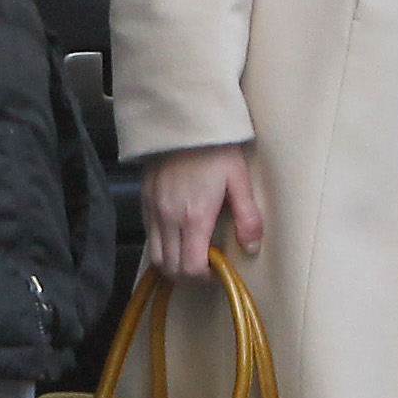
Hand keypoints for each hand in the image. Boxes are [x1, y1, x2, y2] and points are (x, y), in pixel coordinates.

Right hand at [141, 144, 262, 278]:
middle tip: (205, 267)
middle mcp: (169, 218)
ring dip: (172, 263)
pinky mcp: (145, 200)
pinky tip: (178, 236)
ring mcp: (154, 210)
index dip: (203, 277)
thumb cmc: (215, 148)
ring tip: (190, 254)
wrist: (184, 120)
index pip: (190, 267)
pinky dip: (161, 245)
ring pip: (155, 255)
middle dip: (188, 275)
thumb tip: (251, 248)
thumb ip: (247, 217)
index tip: (216, 270)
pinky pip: (149, 235)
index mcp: (194, 217)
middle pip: (170, 267)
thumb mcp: (239, 180)